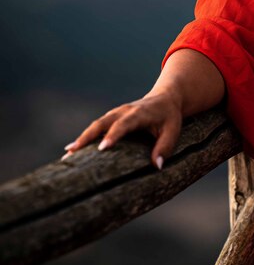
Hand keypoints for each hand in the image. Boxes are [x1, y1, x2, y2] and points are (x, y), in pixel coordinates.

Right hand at [60, 89, 182, 169]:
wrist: (165, 98)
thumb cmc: (169, 116)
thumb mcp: (174, 130)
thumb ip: (165, 147)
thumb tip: (157, 166)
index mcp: (139, 113)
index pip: (124, 124)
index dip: (112, 135)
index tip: (102, 149)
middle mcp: (123, 111)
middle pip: (101, 123)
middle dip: (87, 137)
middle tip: (72, 152)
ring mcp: (115, 114)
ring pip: (95, 125)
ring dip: (82, 138)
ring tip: (67, 155)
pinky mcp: (111, 118)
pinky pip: (96, 127)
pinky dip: (84, 138)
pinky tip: (72, 151)